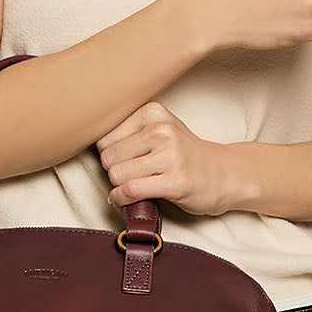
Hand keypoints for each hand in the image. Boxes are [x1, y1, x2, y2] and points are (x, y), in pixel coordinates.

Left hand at [95, 102, 239, 217]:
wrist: (225, 174)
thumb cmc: (186, 155)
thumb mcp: (160, 130)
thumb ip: (128, 132)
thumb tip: (86, 144)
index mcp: (153, 112)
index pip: (103, 136)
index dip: (109, 154)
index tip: (124, 161)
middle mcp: (161, 130)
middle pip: (107, 158)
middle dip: (114, 171)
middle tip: (132, 175)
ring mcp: (170, 155)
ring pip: (117, 175)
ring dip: (120, 187)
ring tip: (136, 185)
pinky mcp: (175, 181)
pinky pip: (131, 191)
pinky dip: (121, 199)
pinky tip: (127, 199)